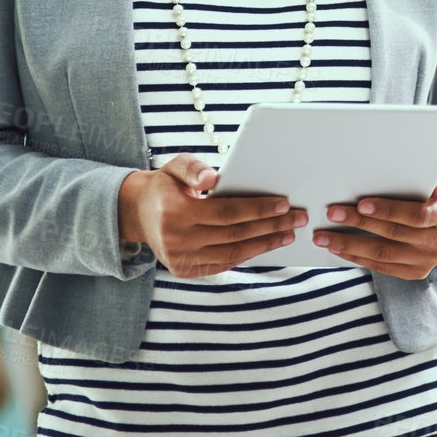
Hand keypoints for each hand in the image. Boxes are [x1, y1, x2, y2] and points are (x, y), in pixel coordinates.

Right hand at [118, 153, 306, 276]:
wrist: (138, 212)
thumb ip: (193, 169)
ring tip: (289, 234)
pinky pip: (224, 264)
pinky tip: (266, 245)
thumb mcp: (175, 166)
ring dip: (265, 244)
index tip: (284, 204)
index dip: (257, 209)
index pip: (226, 213)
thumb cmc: (166, 184)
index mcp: (175, 213)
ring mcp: (180, 260)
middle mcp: (176, 240)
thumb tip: (211, 180)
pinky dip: (248, 255)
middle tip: (298, 219)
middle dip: (271, 227)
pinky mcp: (185, 270)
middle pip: (235, 235)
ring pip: (232, 254)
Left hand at [315, 173, 436, 279]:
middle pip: (394, 233)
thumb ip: (432, 178)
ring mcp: (428, 260)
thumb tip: (435, 185)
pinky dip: (357, 257)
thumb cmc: (431, 193)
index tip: (362, 203)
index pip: (416, 215)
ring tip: (324, 237)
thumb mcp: (436, 180)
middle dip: (360, 222)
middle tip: (333, 213)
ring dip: (350, 244)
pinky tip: (338, 248)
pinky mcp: (415, 273)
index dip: (388, 210)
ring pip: (383, 253)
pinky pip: (381, 267)